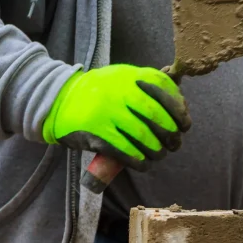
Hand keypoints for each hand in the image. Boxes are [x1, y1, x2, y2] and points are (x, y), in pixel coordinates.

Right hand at [43, 64, 191, 170]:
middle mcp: (119, 93)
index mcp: (129, 77)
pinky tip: (143, 164)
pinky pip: (124, 150)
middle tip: (173, 144)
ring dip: (156, 151)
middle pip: (157, 118)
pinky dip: (138, 160)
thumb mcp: (123, 78)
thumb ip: (150, 85)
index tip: (185, 125)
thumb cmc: (99, 92)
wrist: (57, 98)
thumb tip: (181, 104)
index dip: (180, 112)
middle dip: (171, 135)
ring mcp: (106, 113)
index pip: (165, 93)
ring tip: (158, 154)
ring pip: (143, 137)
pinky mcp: (95, 132)